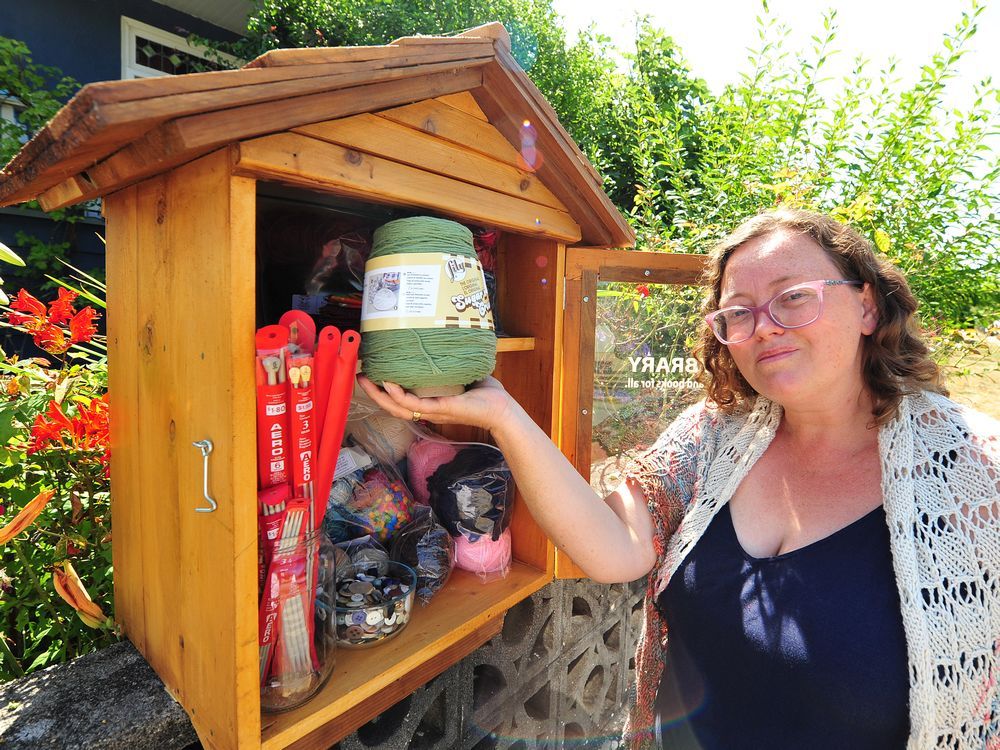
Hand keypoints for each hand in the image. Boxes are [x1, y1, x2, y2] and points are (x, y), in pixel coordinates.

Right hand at [355, 375, 515, 432]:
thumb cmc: (485, 394)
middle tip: (358, 375)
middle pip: (391, 405)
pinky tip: (389, 384)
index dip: (382, 390)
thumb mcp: (461, 373)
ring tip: (365, 379)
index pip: (399, 399)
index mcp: (430, 402)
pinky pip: (414, 404)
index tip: (370, 373)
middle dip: (372, 392)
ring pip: (397, 407)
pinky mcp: (441, 409)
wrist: (501, 409)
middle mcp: (427, 409)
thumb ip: (449, 362)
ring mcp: (432, 411)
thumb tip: (442, 339)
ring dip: (378, 395)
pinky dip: (399, 395)